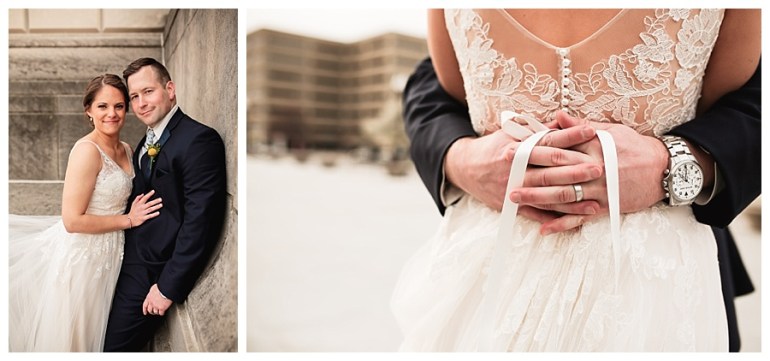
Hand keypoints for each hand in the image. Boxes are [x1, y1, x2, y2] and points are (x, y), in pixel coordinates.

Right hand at [128, 190, 162, 227]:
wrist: (129, 220)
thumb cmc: (133, 211)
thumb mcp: (133, 204)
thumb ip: (138, 198)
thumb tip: (143, 194)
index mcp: (139, 204)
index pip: (145, 198)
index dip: (149, 194)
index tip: (153, 191)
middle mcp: (141, 208)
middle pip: (149, 203)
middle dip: (155, 201)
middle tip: (160, 199)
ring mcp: (142, 213)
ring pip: (150, 209)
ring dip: (156, 207)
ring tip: (161, 205)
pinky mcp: (143, 218)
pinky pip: (149, 216)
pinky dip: (154, 214)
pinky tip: (158, 212)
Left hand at [143, 284, 172, 315]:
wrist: (166, 289)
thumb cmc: (161, 287)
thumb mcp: (153, 288)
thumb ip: (151, 292)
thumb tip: (152, 291)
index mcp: (149, 298)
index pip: (145, 305)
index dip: (144, 310)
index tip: (145, 312)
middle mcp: (151, 303)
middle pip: (150, 310)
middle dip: (151, 312)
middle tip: (153, 313)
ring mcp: (156, 306)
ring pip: (155, 312)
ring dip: (157, 312)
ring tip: (159, 312)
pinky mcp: (162, 308)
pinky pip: (161, 313)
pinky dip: (162, 313)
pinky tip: (163, 312)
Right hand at [445, 124, 601, 211]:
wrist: (466, 168)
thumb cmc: (495, 147)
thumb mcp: (512, 133)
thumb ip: (538, 129)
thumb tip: (564, 120)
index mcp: (518, 148)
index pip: (549, 141)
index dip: (571, 136)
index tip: (592, 132)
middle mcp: (515, 169)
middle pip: (550, 170)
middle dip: (576, 170)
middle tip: (599, 168)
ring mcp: (514, 189)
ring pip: (546, 196)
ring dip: (572, 200)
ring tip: (595, 201)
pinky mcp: (513, 206)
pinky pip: (538, 215)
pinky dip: (557, 218)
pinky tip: (576, 219)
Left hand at [510, 111, 669, 233]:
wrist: (663, 170)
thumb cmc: (634, 147)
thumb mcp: (609, 130)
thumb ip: (580, 127)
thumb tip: (556, 117)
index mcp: (591, 149)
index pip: (555, 148)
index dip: (531, 149)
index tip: (511, 149)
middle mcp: (592, 170)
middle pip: (553, 173)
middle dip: (526, 174)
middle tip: (503, 174)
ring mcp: (597, 190)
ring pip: (562, 196)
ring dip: (536, 199)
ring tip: (514, 200)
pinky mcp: (604, 207)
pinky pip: (578, 218)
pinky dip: (561, 224)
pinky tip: (543, 228)